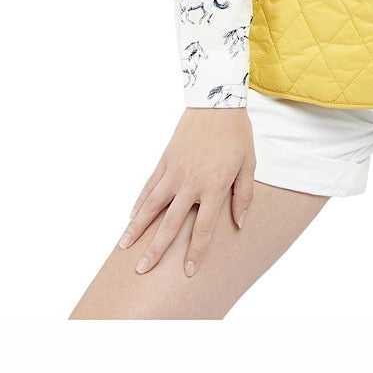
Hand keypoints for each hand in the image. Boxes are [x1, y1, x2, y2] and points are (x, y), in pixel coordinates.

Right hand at [117, 107, 256, 276]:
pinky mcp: (165, 160)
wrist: (216, 101)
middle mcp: (191, 183)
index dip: (196, 251)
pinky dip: (140, 202)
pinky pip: (150, 186)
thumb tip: (239, 223)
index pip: (204, 228)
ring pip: (152, 206)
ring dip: (137, 228)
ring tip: (124, 247)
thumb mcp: (248, 165)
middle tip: (142, 270)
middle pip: (170, 223)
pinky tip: (131, 217)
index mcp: (214, 186)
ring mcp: (175, 171)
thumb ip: (244, 196)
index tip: (188, 271)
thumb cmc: (237, 134)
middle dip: (156, 249)